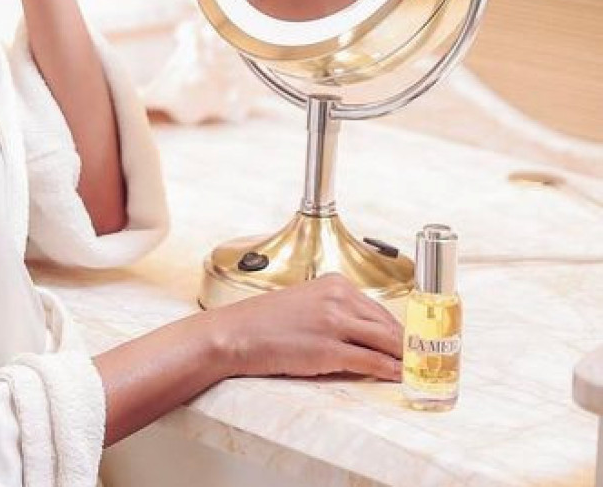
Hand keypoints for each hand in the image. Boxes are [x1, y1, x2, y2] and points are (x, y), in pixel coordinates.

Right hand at [212, 274, 402, 380]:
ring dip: (404, 358)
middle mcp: (338, 298)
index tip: (412, 343)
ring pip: (386, 342)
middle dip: (408, 344)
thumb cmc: (265, 321)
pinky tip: (398, 376)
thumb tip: (366, 332)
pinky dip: (390, 370)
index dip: (399, 330)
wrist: (235, 333)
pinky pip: (371, 361)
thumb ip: (337, 311)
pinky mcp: (328, 350)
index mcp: (334, 283)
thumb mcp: (306, 303)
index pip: (379, 308)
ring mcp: (334, 323)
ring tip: (418, 370)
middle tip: (424, 359)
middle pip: (388, 324)